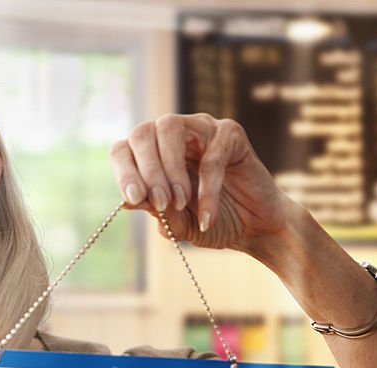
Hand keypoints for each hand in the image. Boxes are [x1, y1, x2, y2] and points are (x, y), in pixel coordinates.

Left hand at [110, 113, 301, 251]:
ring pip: (170, 129)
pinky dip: (207, 189)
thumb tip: (126, 203)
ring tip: (182, 203)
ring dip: (171, 169)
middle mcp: (172, 135)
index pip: (123, 149)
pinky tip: (208, 215)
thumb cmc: (211, 222)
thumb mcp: (179, 224)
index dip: (124, 171)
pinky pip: (211, 153)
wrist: (253, 228)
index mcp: (151, 155)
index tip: (133, 199)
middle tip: (161, 203)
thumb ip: (156, 211)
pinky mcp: (230, 133)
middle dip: (148, 171)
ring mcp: (200, 128)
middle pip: (142, 133)